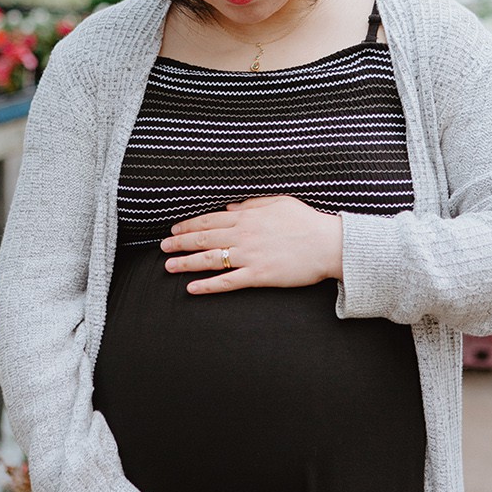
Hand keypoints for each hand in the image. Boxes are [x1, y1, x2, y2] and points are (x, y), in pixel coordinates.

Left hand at [161, 195, 342, 293]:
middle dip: (180, 243)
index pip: (210, 220)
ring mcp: (250, 256)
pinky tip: (192, 289)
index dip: (189, 225)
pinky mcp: (259, 276)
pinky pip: (227, 282)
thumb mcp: (278, 203)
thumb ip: (251, 205)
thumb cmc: (306, 221)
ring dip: (186, 263)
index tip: (174, 229)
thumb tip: (230, 208)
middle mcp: (244, 235)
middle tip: (163, 248)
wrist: (328, 244)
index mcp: (247, 216)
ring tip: (169, 267)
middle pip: (204, 239)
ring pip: (210, 260)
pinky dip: (207, 286)